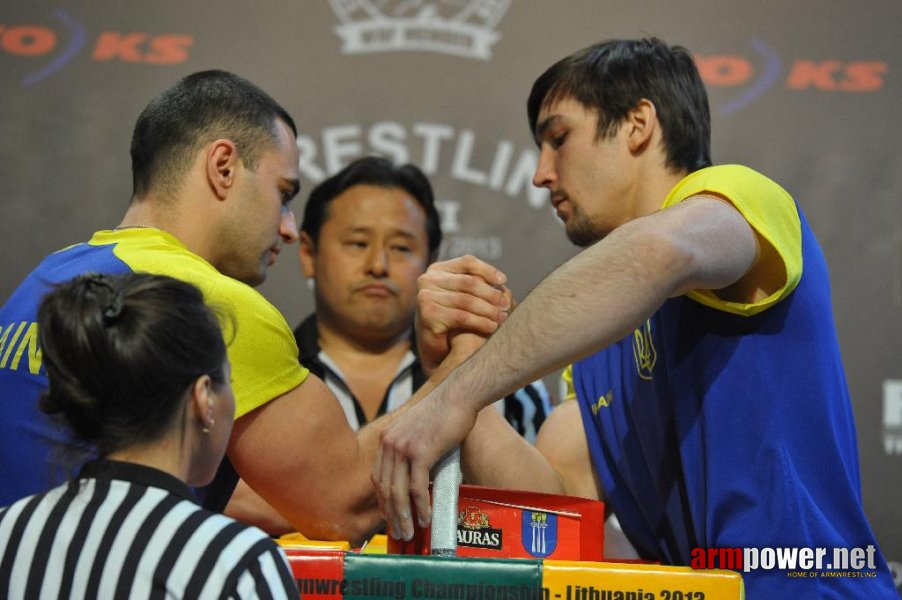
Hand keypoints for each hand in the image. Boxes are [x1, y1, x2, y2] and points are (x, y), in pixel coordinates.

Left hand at [372, 379, 477, 540]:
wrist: (459, 396)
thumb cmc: (445, 413)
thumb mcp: (418, 431)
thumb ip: (412, 451)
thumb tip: (417, 478)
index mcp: (386, 438)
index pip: (378, 477)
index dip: (383, 501)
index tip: (391, 517)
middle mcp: (390, 443)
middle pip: (385, 488)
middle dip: (391, 515)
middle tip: (399, 533)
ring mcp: (403, 448)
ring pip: (398, 492)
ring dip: (404, 517)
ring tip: (410, 533)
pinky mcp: (420, 452)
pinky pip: (417, 488)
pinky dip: (421, 507)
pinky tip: (426, 518)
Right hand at [416, 255, 511, 373]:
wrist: (439, 347)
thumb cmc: (456, 318)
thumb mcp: (465, 295)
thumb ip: (477, 284)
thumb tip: (502, 281)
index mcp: (438, 270)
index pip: (467, 262)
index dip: (487, 270)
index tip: (503, 281)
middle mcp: (428, 279)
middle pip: (468, 282)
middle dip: (490, 293)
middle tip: (506, 304)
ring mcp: (425, 296)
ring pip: (466, 300)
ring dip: (488, 310)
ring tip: (502, 318)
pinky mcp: (428, 314)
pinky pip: (461, 316)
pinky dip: (480, 322)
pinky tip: (492, 327)